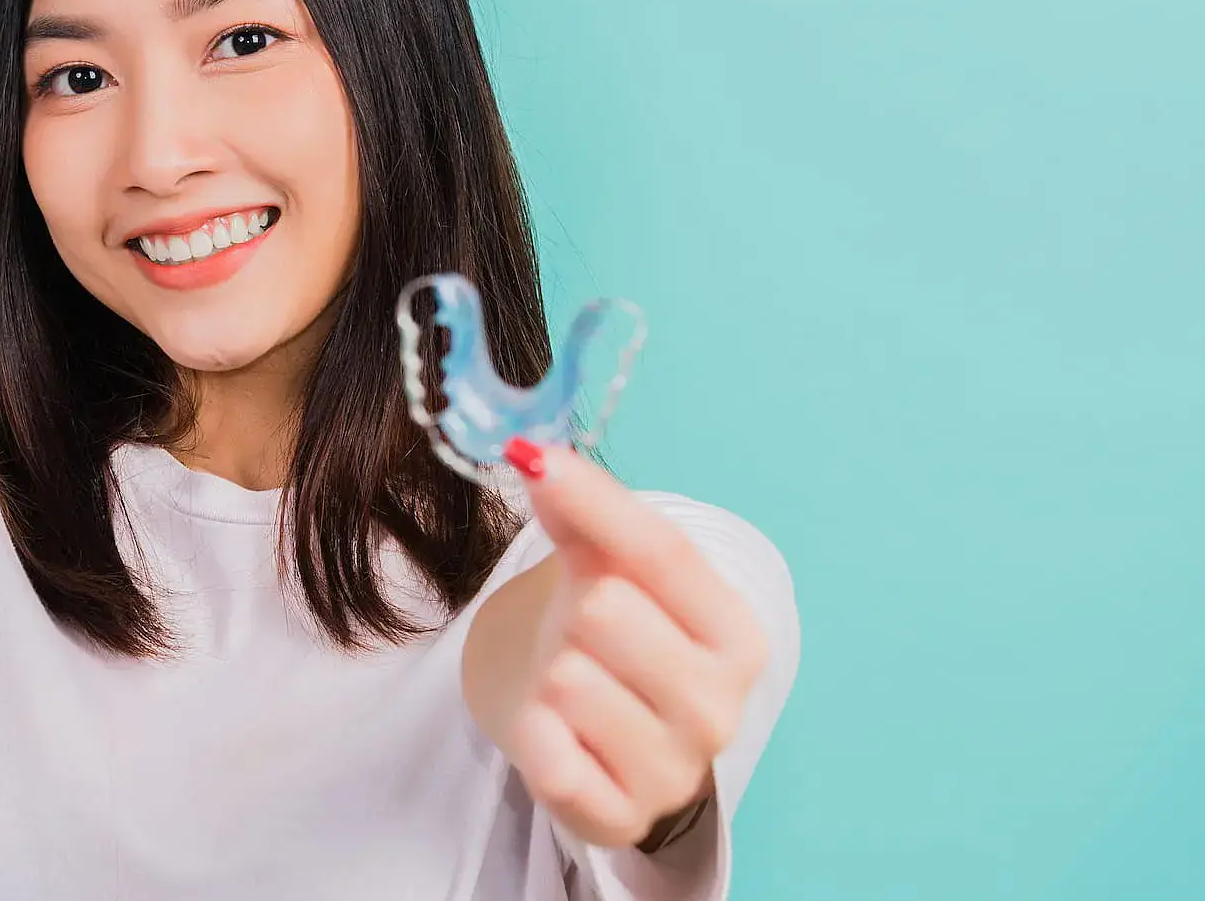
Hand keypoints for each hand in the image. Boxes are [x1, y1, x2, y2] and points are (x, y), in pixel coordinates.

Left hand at [495, 438, 768, 850]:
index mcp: (737, 636)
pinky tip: (563, 736)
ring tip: (574, 688)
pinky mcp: (619, 817)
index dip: (594, 500)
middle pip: (606, 610)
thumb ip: (585, 510)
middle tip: (586, 637)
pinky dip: (537, 737)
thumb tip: (538, 454)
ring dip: (551, 678)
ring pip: (567, 680)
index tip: (536, 461)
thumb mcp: (610, 568)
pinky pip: (548, 757)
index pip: (664, 552)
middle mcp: (721, 708)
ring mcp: (674, 770)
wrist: (598, 736)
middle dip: (575, 614)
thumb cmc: (614, 641)